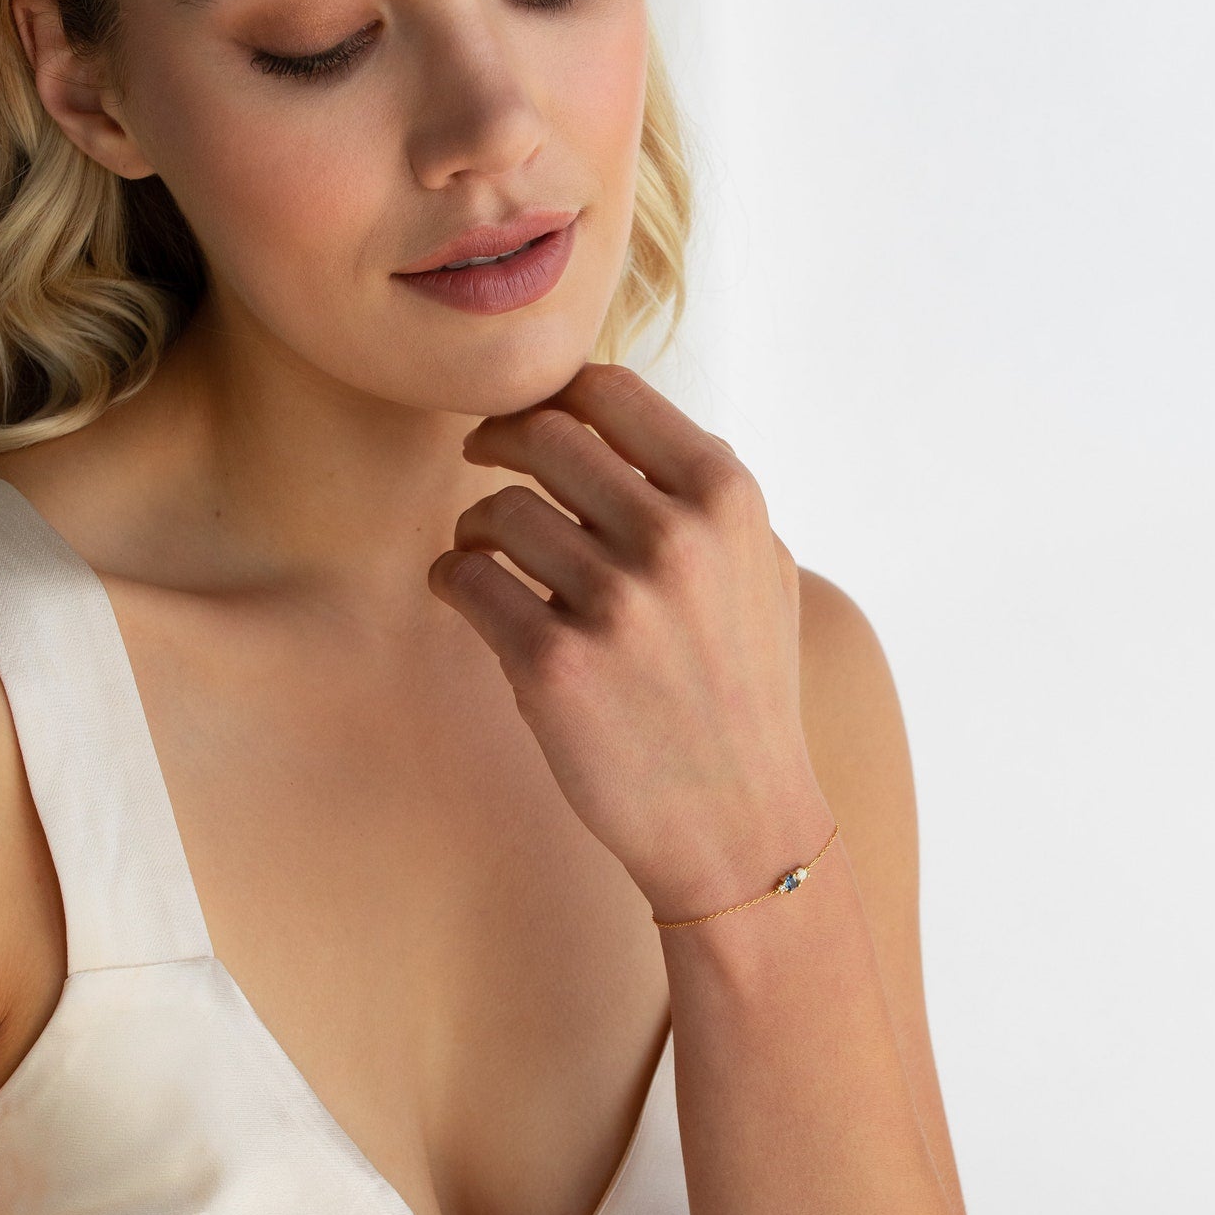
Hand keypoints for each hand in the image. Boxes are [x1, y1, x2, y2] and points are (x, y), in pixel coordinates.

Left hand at [426, 361, 828, 919]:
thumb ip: (705, 496)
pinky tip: (465, 592)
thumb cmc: (746, 694)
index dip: (555, 393)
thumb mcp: (762, 573)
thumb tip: (622, 428)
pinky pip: (466, 580)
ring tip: (483, 550)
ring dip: (474, 524)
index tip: (532, 415)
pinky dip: (452, 579)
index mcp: (728, 501)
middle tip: (482, 458)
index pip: (613, 394)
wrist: (739, 821)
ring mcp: (614, 604)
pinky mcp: (554, 666)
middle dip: (498, 439)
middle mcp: (674, 540)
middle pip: (543, 437)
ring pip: (497, 511)